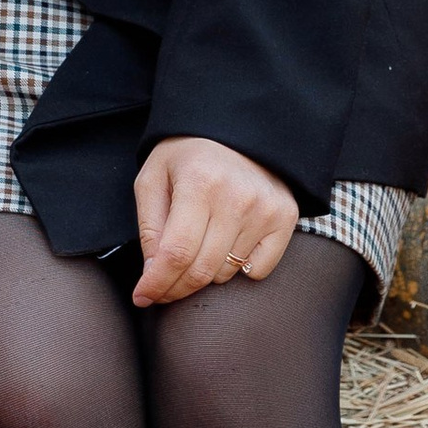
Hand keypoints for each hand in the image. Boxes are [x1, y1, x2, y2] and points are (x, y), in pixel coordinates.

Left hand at [130, 137, 298, 305]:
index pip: (176, 253)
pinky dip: (238, 269)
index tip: (142, 297)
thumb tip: (153, 273)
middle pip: (202, 270)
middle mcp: (236, 198)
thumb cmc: (187, 156)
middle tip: (160, 287)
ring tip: (197, 246)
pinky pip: (258, 271)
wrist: (236, 131)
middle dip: (174, 288)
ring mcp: (265, 209)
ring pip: (226, 273)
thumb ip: (149, 226)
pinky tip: (227, 245)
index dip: (156, 282)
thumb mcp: (153, 178)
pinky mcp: (285, 218)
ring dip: (204, 273)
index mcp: (198, 183)